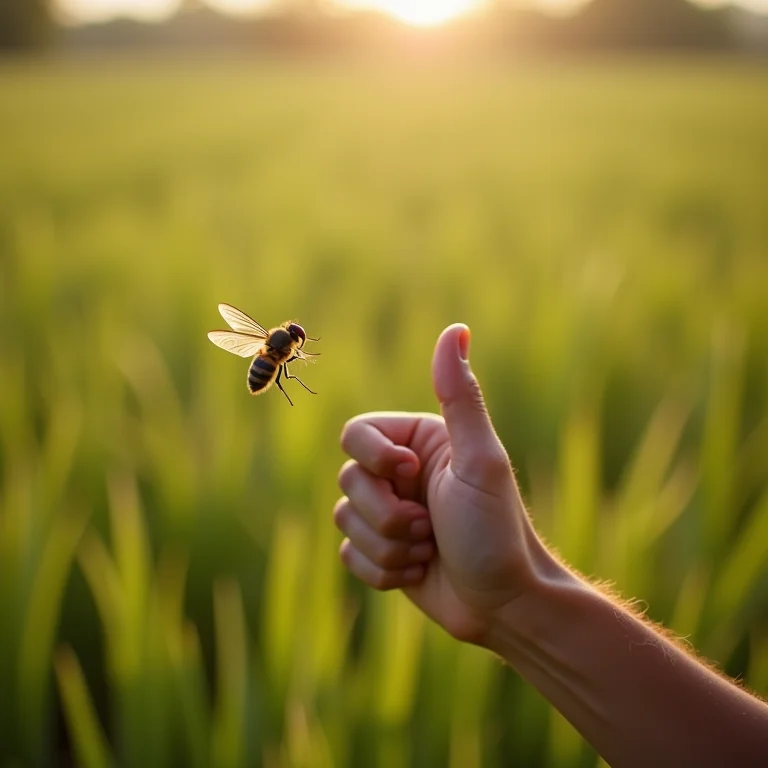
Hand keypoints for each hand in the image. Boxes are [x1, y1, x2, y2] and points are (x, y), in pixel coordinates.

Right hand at [334, 324, 552, 644]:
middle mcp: (399, 474)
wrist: (505, 605)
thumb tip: (456, 328)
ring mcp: (388, 513)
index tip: (413, 477)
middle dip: (389, 516)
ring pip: (344, 521)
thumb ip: (460, 396)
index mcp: (417, 442)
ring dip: (390, 547)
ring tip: (431, 551)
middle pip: (347, 481)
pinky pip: (348, 556)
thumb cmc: (497, 529)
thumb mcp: (479, 460)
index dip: (375, 459)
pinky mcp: (380, 551)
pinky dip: (384, 572)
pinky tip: (419, 573)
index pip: (355, 434)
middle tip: (433, 528)